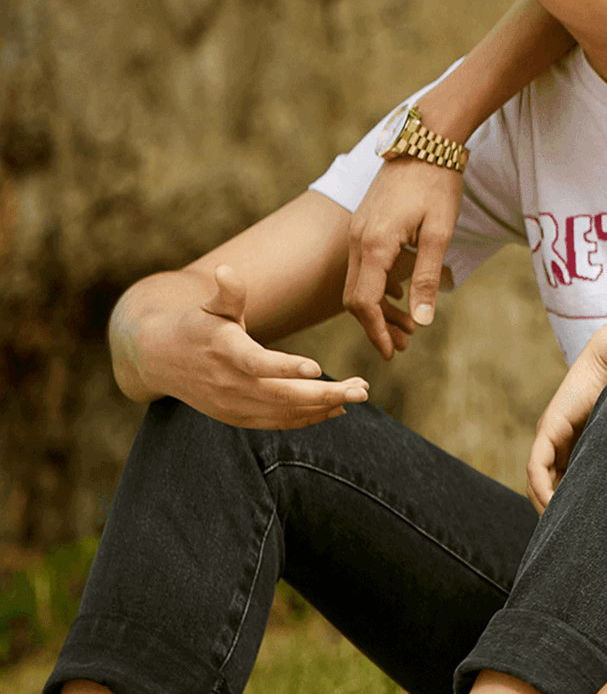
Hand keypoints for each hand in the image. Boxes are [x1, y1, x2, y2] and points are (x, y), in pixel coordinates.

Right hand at [149, 266, 369, 427]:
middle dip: (326, 394)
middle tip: (362, 389)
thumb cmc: (195, 325)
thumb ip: (227, 293)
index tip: (317, 368)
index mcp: (224, 351)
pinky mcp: (236, 418)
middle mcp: (228, 383)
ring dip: (324, 407)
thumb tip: (225, 270)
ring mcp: (232, 405)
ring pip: (284, 412)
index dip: (286, 368)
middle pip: (281, 395)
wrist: (158, 361)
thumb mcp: (210, 306)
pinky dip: (307, 419)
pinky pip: (276, 423)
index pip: (257, 363)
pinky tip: (336, 410)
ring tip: (359, 394)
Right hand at [344, 157, 464, 357]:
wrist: (424, 141)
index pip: (363, 302)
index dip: (375, 331)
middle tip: (402, 346)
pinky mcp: (363, 223)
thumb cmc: (437, 184)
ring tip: (406, 327)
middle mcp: (358, 239)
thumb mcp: (439, 234)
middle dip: (376, 325)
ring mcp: (357, 229)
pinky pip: (361, 264)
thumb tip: (423, 321)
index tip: (390, 353)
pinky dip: (375, 286)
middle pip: (355, 297)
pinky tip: (396, 296)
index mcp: (375, 244)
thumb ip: (427, 278)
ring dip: (377, 308)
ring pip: (357, 281)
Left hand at [526, 324, 606, 510]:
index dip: (565, 505)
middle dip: (552, 510)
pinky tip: (555, 504)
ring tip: (560, 526)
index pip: (561, 481)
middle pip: (545, 485)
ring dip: (545, 504)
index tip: (578, 528)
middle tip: (565, 537)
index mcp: (574, 442)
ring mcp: (550, 434)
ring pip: (537, 480)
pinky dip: (543, 489)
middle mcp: (557, 440)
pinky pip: (537, 468)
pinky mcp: (549, 428)